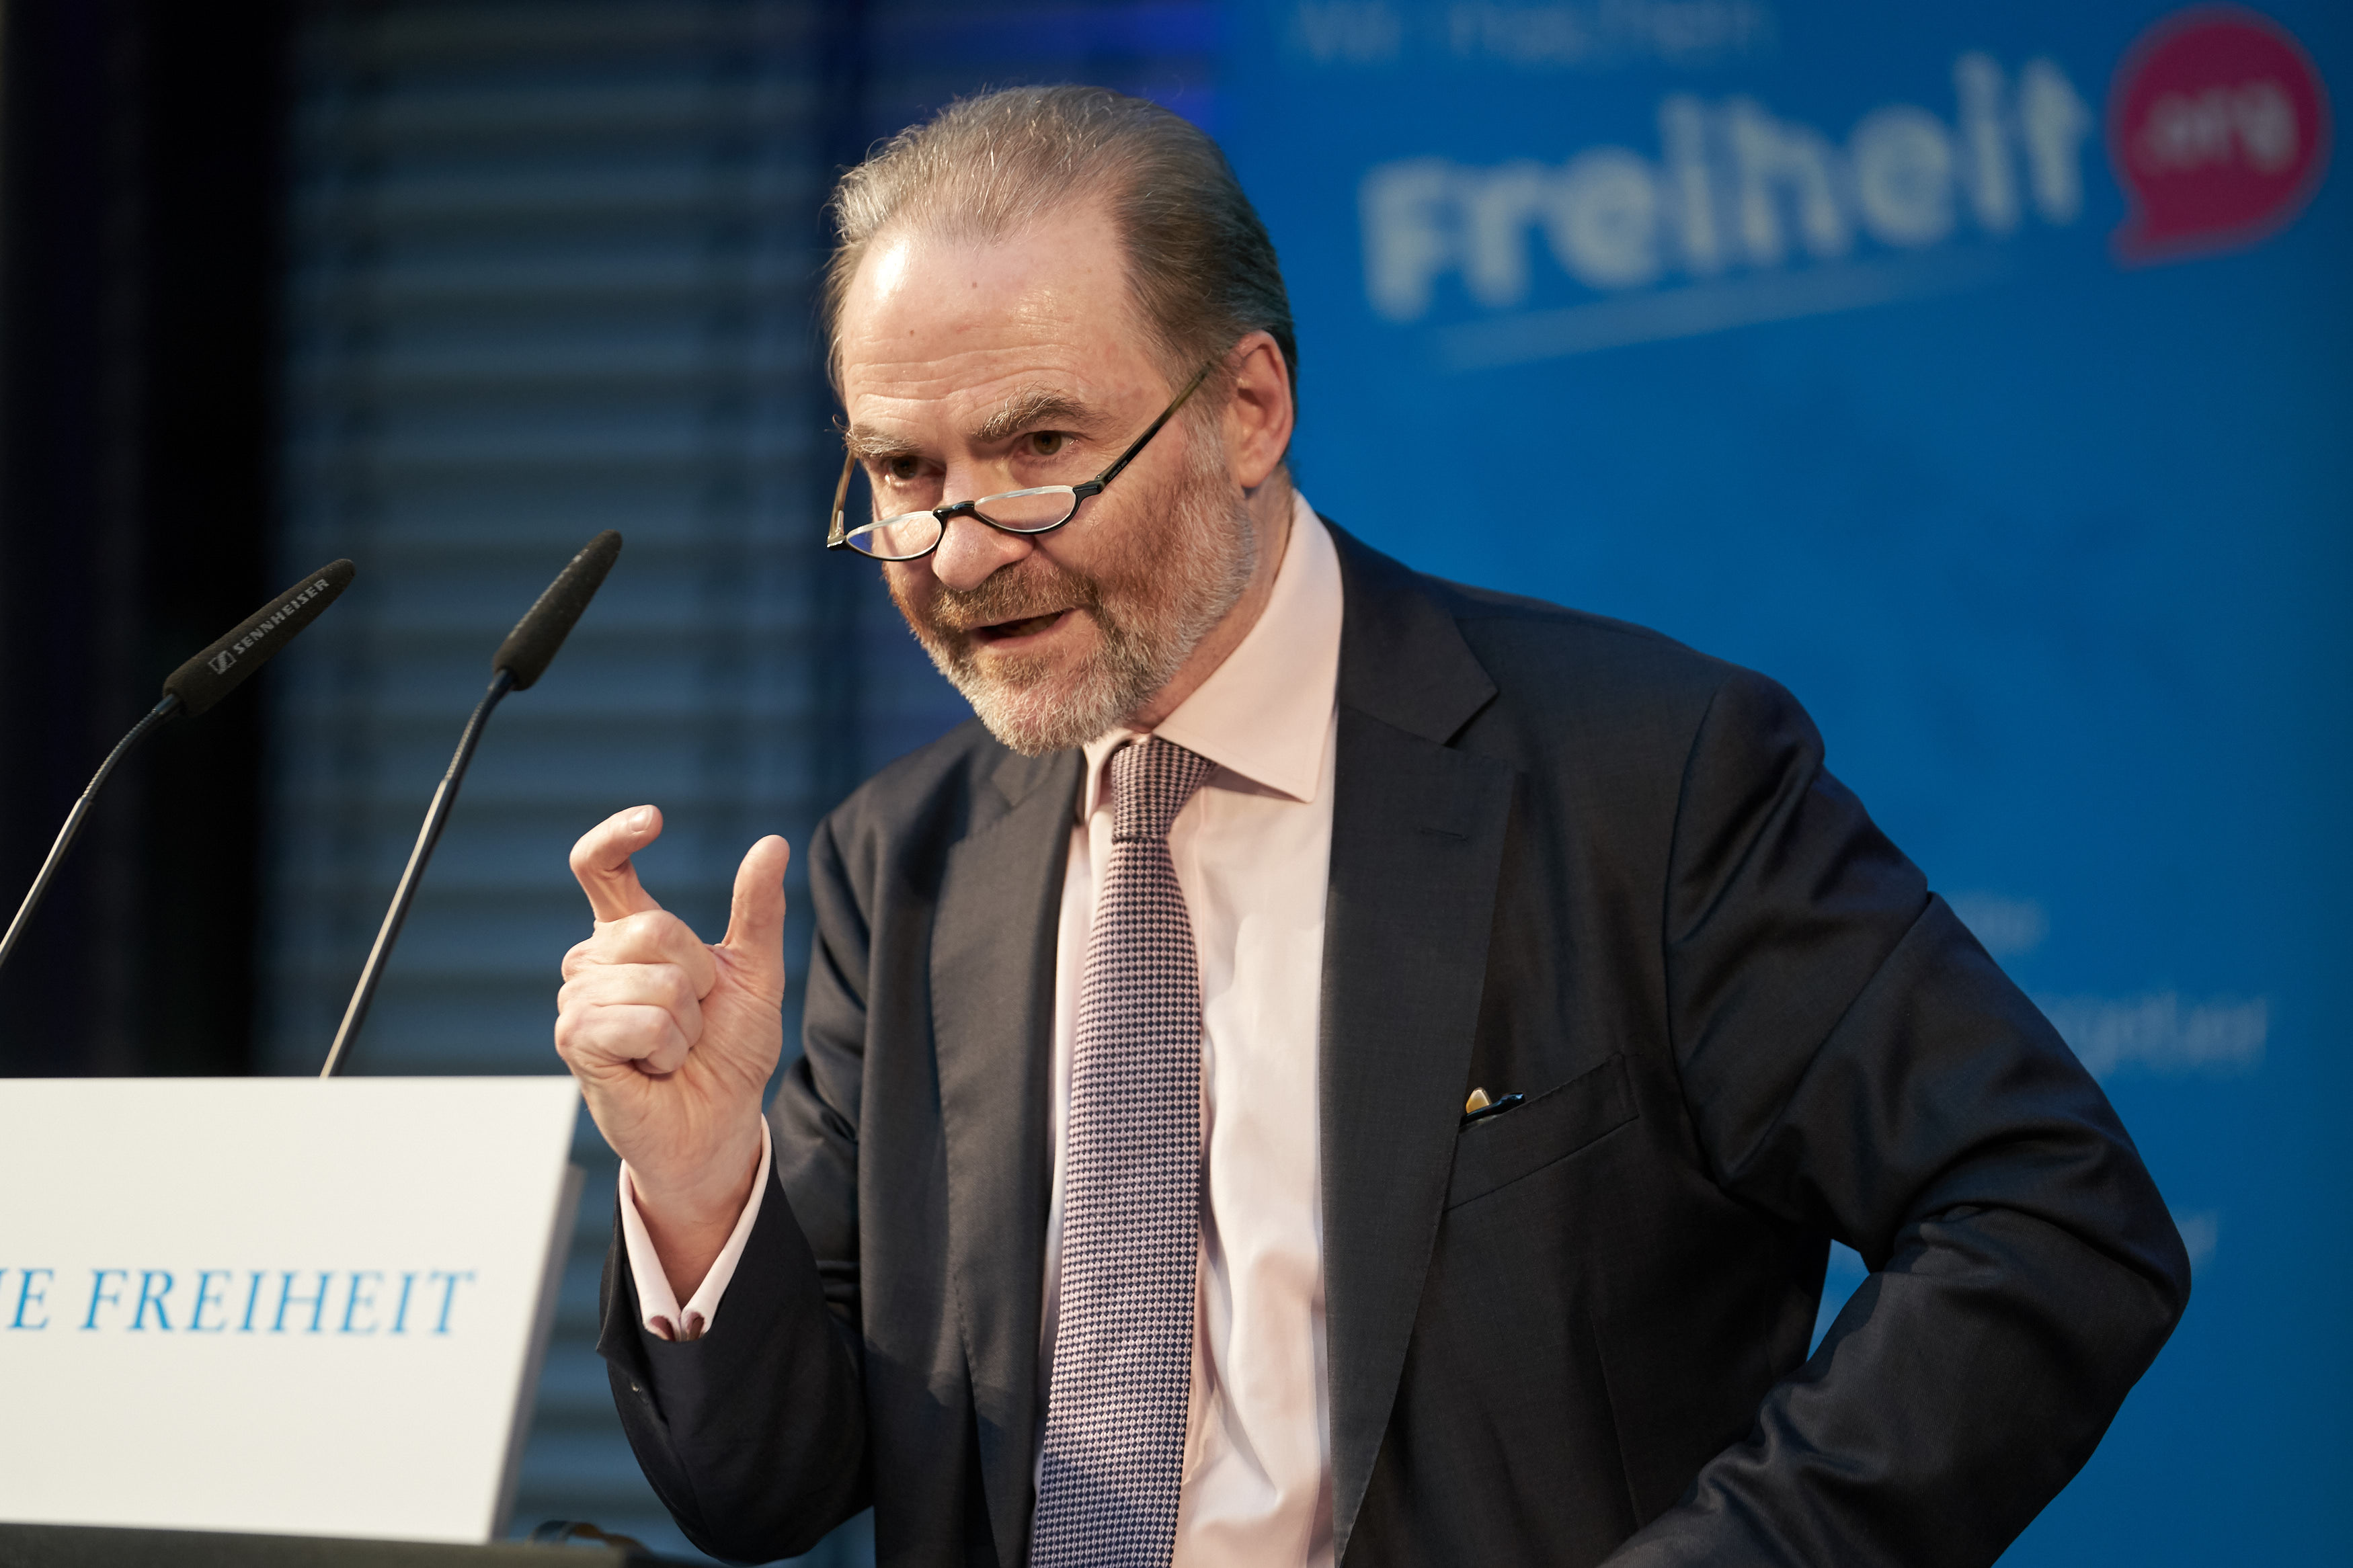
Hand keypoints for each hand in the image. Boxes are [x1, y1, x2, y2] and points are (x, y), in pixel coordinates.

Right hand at [554, 805, 789, 1292]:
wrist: (718, 1122)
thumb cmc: (728, 1051)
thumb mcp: (754, 973)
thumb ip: (757, 909)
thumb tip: (772, 844)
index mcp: (630, 934)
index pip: (600, 867)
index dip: (617, 835)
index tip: (654, 820)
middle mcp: (594, 959)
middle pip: (654, 928)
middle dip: (699, 977)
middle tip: (695, 1017)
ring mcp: (579, 1000)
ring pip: (653, 980)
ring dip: (685, 1021)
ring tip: (675, 1046)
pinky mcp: (576, 1040)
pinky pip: (638, 1020)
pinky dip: (666, 1046)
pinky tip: (656, 1066)